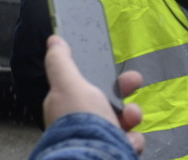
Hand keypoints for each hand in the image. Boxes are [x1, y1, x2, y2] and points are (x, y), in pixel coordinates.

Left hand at [42, 35, 143, 153]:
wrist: (95, 159)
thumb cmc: (81, 121)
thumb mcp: (69, 84)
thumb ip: (61, 62)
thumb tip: (53, 40)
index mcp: (66, 106)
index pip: (86, 86)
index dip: (104, 75)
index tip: (122, 71)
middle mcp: (81, 124)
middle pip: (108, 103)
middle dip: (124, 94)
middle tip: (135, 86)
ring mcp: (98, 139)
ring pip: (122, 123)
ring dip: (131, 118)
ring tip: (130, 121)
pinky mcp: (113, 152)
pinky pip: (129, 143)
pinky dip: (132, 141)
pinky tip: (128, 142)